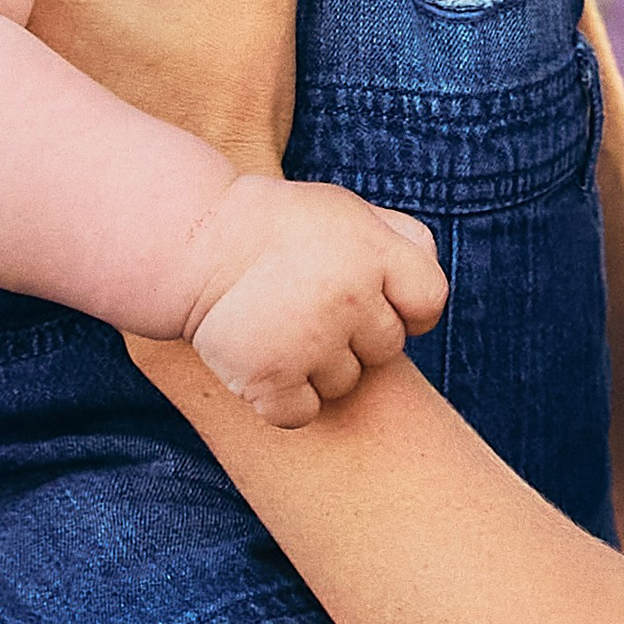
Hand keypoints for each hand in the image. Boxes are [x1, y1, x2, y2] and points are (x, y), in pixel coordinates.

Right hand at [168, 170, 448, 428]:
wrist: (192, 241)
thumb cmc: (278, 227)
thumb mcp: (348, 211)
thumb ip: (403, 242)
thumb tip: (431, 292)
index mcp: (374, 251)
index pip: (428, 303)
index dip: (405, 308)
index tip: (372, 298)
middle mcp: (349, 297)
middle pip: (385, 348)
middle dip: (354, 334)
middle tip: (308, 307)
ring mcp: (309, 341)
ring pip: (344, 384)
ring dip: (316, 366)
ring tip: (281, 328)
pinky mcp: (268, 379)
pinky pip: (301, 413)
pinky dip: (282, 399)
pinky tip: (263, 362)